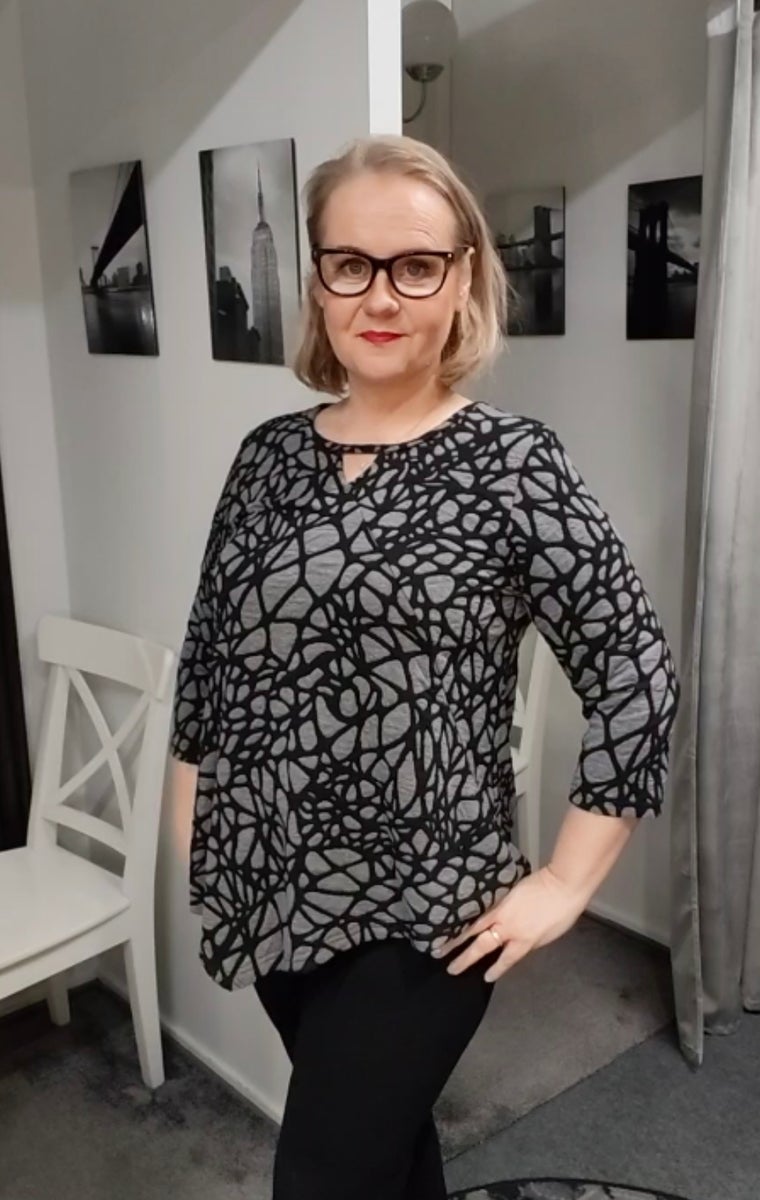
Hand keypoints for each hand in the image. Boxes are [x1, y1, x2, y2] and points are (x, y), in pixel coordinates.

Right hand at [433, 866, 588, 982]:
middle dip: (465, 958)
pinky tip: (456, 918)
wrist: (562, 884)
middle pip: (482, 946)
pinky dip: (468, 916)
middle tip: (449, 967)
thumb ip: (529, 942)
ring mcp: (501, 909)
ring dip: (458, 937)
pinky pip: (480, 909)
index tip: (484, 978)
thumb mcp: (549, 936)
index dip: (495, 969)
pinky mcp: (500, 895)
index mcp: (523, 941)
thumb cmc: (562, 912)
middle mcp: (508, 927)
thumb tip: (518, 946)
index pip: (505, 960)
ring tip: (442, 944)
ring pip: (474, 926)